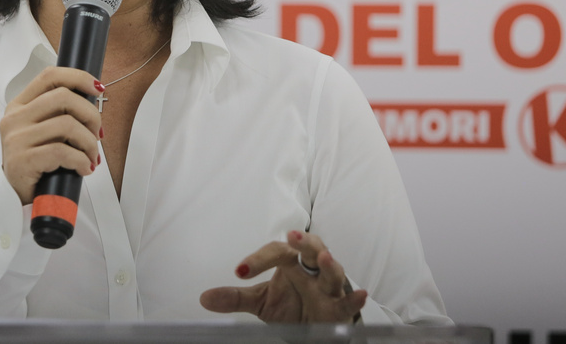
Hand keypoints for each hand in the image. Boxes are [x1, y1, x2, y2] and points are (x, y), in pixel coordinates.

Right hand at [0, 66, 102, 204]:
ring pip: (67, 125)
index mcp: (19, 105)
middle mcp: (14, 118)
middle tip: (98, 134)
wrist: (14, 198)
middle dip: (91, 114)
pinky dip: (81, 160)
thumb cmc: (35, 164)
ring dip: (89, 142)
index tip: (97, 88)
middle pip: (64, 97)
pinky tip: (84, 168)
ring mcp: (16, 139)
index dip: (78, 77)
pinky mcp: (21, 160)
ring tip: (91, 156)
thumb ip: (59, 113)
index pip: (50, 76)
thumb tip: (93, 99)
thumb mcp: (43, 132)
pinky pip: (62, 152)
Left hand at [199, 230, 366, 323]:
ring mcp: (327, 288)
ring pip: (331, 271)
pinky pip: (348, 301)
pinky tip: (361, 294)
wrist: (314, 328)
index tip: (239, 271)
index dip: (257, 260)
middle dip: (303, 241)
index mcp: (290, 262)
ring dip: (328, 264)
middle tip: (291, 236)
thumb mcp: (260, 301)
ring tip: (323, 258)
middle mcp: (310, 270)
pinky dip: (355, 298)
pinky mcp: (339, 308)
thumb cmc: (290, 305)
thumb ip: (235, 297)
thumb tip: (204, 298)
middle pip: (310, 248)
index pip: (275, 252)